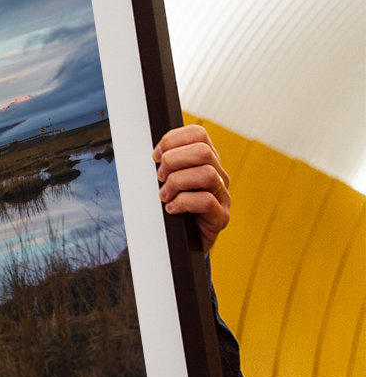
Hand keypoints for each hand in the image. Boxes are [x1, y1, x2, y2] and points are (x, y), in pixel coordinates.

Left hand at [153, 124, 230, 252]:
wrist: (183, 243)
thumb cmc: (173, 208)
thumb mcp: (168, 181)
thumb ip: (166, 164)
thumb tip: (154, 154)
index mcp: (206, 161)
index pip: (197, 134)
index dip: (173, 140)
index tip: (156, 156)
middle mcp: (218, 175)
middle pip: (202, 151)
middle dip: (173, 161)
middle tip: (160, 177)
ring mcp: (222, 196)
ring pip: (206, 174)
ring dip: (177, 183)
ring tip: (165, 195)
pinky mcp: (221, 217)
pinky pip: (206, 201)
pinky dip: (182, 203)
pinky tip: (171, 209)